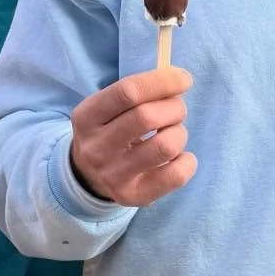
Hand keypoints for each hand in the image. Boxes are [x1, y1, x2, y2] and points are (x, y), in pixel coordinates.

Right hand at [70, 68, 197, 205]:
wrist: (89, 174)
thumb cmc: (112, 128)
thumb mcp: (111, 106)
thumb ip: (140, 90)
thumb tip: (180, 79)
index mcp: (86, 117)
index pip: (128, 91)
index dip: (163, 81)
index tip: (184, 79)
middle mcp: (95, 148)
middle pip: (148, 117)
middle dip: (175, 107)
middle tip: (176, 110)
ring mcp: (112, 175)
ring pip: (165, 146)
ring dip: (180, 133)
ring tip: (172, 134)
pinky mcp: (132, 196)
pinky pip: (176, 175)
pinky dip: (187, 161)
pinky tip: (178, 157)